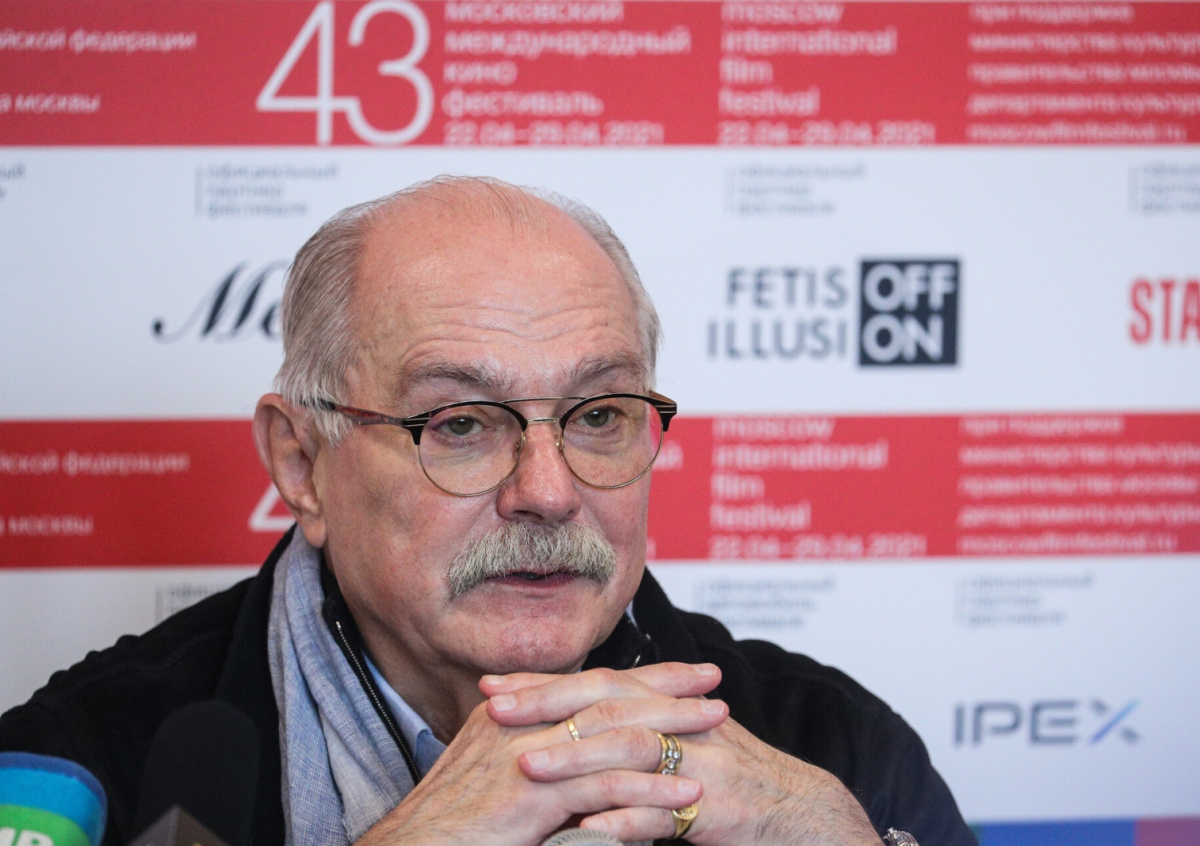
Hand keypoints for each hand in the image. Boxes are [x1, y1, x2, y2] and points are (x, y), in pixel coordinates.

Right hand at [355, 663, 723, 845]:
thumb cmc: (453, 826)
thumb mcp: (494, 778)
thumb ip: (536, 758)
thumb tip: (581, 757)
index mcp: (513, 711)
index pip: (588, 682)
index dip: (639, 674)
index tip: (683, 671)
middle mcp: (521, 721)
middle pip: (608, 693)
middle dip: (667, 687)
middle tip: (714, 681)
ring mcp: (528, 754)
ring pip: (616, 731)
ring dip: (672, 729)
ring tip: (718, 727)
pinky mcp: (535, 794)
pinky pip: (607, 787)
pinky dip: (652, 790)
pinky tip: (688, 795)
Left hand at [485, 664, 879, 845]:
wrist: (803, 812)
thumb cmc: (734, 785)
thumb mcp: (681, 748)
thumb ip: (631, 738)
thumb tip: (567, 735)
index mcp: (666, 707)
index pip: (595, 684)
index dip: (543, 683)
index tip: (492, 686)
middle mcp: (682, 723)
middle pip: (605, 704)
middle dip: (546, 704)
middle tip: (493, 709)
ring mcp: (701, 762)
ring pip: (630, 750)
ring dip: (575, 760)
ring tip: (525, 769)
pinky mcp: (719, 805)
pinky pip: (664, 813)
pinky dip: (623, 822)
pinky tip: (584, 831)